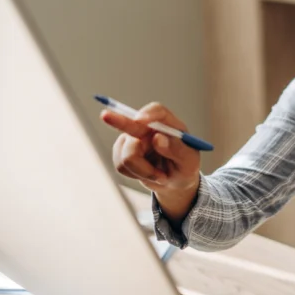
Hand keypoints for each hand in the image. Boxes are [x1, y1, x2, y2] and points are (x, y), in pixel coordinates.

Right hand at [102, 102, 199, 223]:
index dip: (147, 114)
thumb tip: (158, 138)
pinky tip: (147, 175)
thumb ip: (176, 149)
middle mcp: (149, 128)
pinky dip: (136, 175)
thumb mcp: (189, 161)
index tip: (141, 120)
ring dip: (143, 171)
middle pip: (131, 123)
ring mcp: (134, 139)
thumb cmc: (185, 167)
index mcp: (169, 124)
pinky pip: (120, 165)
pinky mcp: (122, 152)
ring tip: (160, 175)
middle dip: (118, 121)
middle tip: (105, 115)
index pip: (157, 111)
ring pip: (127, 155)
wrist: (175, 183)